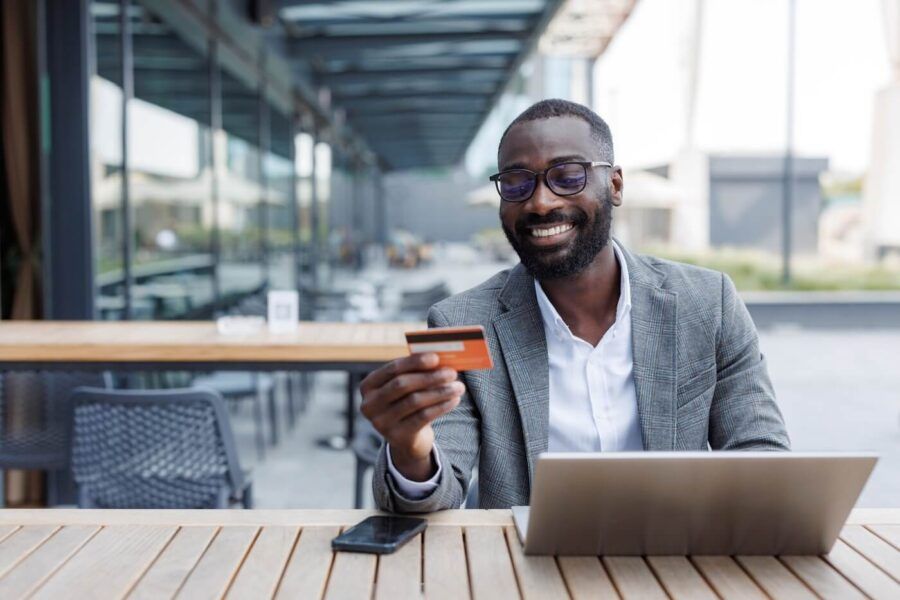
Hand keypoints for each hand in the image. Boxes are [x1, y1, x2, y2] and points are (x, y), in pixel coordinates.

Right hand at [360, 353, 464, 480]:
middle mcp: (369, 404)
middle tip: (451, 373)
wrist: (407, 438)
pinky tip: (454, 400)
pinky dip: (441, 406)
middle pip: (402, 385)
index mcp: (368, 386)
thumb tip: (439, 358)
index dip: (414, 362)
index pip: (392, 369)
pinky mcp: (397, 436)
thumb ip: (415, 372)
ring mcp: (381, 422)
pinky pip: (423, 417)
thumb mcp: (405, 388)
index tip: (436, 357)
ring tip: (458, 387)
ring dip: (440, 392)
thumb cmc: (407, 402)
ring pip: (415, 401)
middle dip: (430, 377)